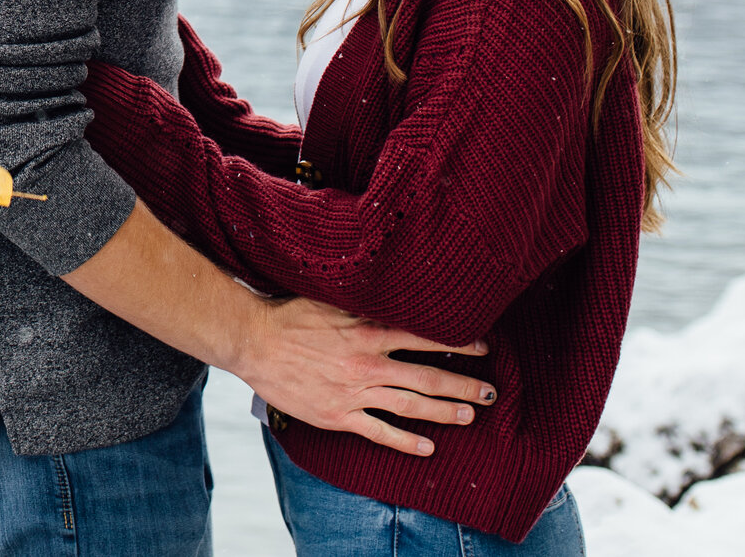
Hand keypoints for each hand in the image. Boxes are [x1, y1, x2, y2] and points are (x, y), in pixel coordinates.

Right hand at [230, 295, 493, 456]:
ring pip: (410, 406)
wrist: (253, 343)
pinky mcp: (339, 416)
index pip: (424, 339)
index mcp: (367, 332)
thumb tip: (396, 297)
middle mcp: (367, 364)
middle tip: (490, 392)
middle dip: (462, 385)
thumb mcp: (330, 300)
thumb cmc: (289, 316)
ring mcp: (354, 393)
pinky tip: (427, 447)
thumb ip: (364, 304)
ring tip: (470, 416)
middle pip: (426, 377)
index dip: (457, 343)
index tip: (483, 348)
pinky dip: (405, 442)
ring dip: (444, 412)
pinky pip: (379, 433)